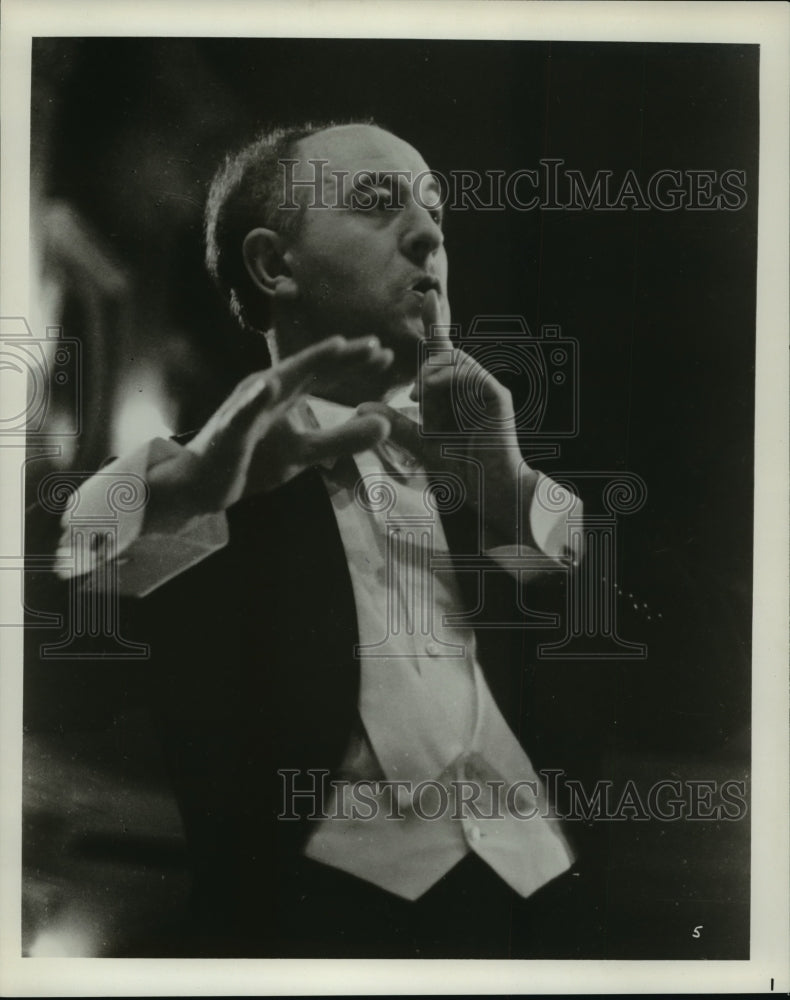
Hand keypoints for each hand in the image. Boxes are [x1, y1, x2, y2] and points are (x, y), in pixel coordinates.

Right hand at [145, 336, 393, 529]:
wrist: (200, 485)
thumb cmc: (252, 460)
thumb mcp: (305, 452)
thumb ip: (341, 438)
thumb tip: (384, 425)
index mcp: (284, 393)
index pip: (323, 372)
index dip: (352, 361)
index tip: (387, 355)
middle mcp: (265, 391)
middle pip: (308, 367)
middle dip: (340, 355)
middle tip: (376, 345)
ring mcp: (245, 408)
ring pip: (277, 380)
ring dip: (306, 362)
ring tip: (336, 346)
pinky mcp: (228, 430)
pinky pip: (241, 412)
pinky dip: (254, 398)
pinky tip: (268, 384)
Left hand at [359, 292, 538, 546]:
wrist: (488, 491)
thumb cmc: (460, 471)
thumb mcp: (420, 445)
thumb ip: (396, 425)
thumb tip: (361, 406)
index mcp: (450, 392)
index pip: (440, 349)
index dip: (434, 321)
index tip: (428, 293)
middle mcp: (468, 384)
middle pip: (447, 346)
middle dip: (432, 335)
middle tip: (422, 342)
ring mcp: (484, 388)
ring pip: (455, 358)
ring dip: (431, 370)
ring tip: (418, 395)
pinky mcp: (496, 397)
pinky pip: (469, 374)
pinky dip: (446, 379)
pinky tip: (428, 393)